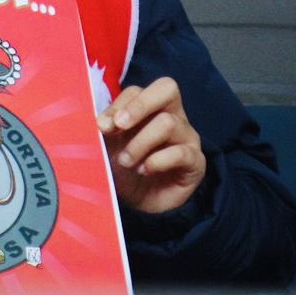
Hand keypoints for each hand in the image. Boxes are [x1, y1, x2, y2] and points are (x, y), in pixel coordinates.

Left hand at [97, 76, 206, 213]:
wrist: (142, 205)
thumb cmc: (127, 171)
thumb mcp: (111, 148)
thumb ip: (108, 132)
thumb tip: (100, 122)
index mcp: (150, 109)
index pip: (139, 90)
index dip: (119, 104)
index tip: (101, 126)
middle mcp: (173, 116)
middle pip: (167, 89)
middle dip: (139, 106)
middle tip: (119, 126)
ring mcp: (187, 137)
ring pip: (168, 123)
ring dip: (140, 143)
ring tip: (126, 161)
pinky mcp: (196, 161)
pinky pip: (180, 152)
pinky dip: (157, 161)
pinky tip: (144, 171)